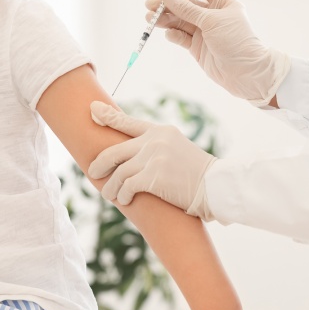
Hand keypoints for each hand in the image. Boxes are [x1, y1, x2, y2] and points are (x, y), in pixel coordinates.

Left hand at [87, 101, 214, 217]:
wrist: (217, 186)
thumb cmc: (197, 173)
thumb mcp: (177, 149)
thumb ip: (155, 147)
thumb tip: (129, 158)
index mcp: (161, 131)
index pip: (128, 122)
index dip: (108, 116)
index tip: (92, 109)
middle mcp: (155, 141)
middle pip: (115, 151)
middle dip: (100, 163)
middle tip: (93, 173)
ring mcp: (154, 158)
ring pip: (119, 172)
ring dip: (111, 187)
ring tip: (109, 195)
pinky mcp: (154, 177)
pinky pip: (127, 186)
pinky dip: (123, 195)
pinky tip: (124, 200)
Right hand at [148, 0, 288, 106]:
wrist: (247, 73)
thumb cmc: (237, 42)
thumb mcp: (212, 21)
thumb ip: (188, 10)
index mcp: (221, 1)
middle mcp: (211, 14)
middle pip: (183, 4)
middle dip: (166, 3)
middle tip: (149, 5)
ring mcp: (203, 31)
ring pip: (179, 20)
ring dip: (164, 19)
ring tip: (150, 19)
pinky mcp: (197, 47)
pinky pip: (180, 36)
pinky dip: (172, 34)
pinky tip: (168, 33)